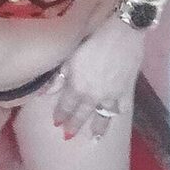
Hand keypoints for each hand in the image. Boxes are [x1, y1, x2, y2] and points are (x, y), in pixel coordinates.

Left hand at [39, 13, 145, 141]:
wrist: (122, 31)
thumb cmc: (93, 36)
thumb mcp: (70, 53)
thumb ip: (58, 76)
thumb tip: (43, 93)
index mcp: (77, 86)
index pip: (65, 105)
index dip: (60, 114)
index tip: (56, 123)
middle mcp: (92, 96)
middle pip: (82, 114)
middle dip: (74, 125)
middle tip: (68, 136)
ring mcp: (111, 96)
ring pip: (102, 117)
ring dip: (97, 128)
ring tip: (95, 138)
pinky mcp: (126, 91)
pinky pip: (122, 107)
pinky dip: (118, 112)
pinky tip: (116, 115)